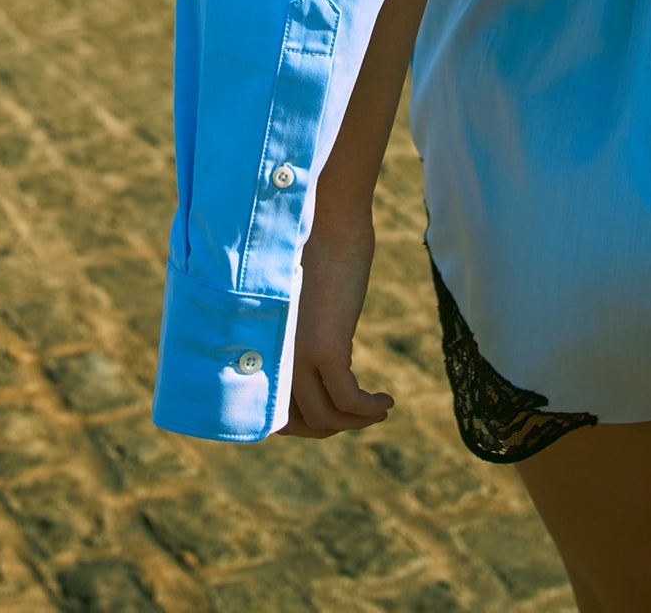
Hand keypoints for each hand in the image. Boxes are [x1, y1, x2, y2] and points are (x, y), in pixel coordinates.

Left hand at [278, 205, 394, 437]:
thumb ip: (298, 332)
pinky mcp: (326, 349)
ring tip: (378, 410)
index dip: (301, 423)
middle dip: (329, 427)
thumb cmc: (318, 251)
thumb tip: (312, 350)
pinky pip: (347, 400)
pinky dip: (368, 409)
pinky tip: (385, 402)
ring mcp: (298, 356)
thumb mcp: (301, 303)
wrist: (329, 221)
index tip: (330, 418)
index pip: (271, 411)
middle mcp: (274, 358)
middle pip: (296, 422)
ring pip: (324, 417)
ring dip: (355, 422)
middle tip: (357, 417)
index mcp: (265, 349)